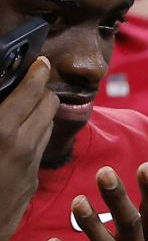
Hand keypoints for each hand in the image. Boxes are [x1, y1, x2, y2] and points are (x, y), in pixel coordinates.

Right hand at [0, 57, 56, 240]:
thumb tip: (3, 91)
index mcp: (2, 130)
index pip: (32, 92)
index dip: (36, 73)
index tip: (39, 61)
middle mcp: (23, 145)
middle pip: (49, 106)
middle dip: (43, 91)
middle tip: (34, 81)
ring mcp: (30, 163)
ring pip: (48, 127)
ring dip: (41, 112)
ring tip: (29, 103)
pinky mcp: (31, 179)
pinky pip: (39, 148)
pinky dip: (35, 133)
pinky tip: (21, 131)